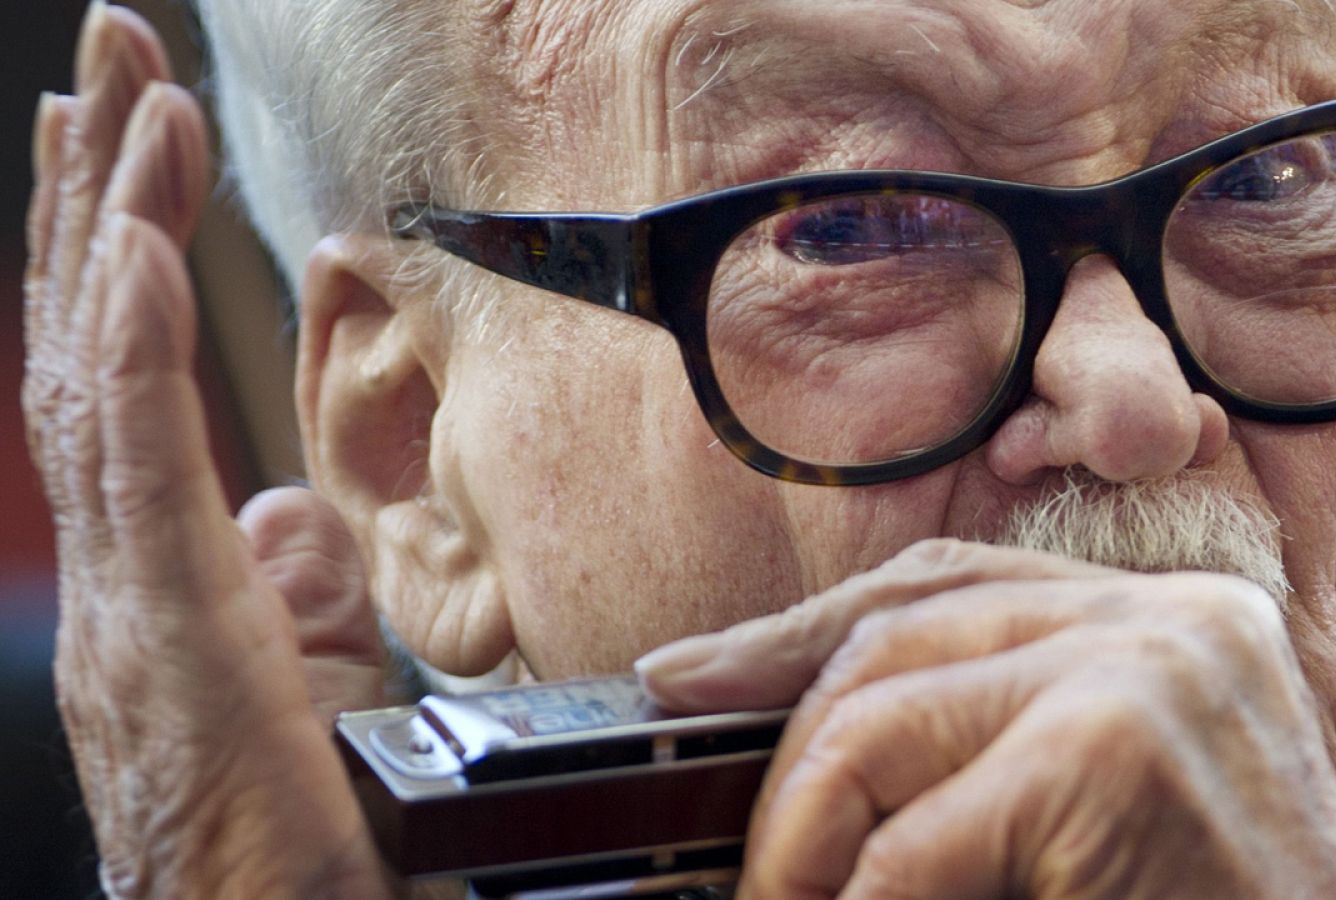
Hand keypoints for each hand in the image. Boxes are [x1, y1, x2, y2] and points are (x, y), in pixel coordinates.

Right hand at [23, 6, 391, 895]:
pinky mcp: (170, 637)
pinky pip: (141, 471)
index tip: (131, 131)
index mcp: (151, 572)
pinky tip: (142, 246)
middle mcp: (115, 568)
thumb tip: (285, 508)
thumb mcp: (293, 685)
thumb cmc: (283, 838)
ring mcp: (128, 600)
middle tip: (106, 50)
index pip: (119, 376)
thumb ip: (280, 590)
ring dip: (117, 224)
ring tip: (126, 93)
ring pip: (105, 379)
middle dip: (100, 189)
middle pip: (94, 344)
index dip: (117, 248)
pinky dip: (136, 350)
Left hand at [638, 539, 1335, 898]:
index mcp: (1169, 624)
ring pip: (877, 720)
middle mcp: (1170, 620)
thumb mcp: (1102, 812)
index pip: (946, 581)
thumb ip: (990, 749)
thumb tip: (809, 748)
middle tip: (751, 864)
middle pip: (898, 636)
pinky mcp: (1115, 755)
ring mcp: (1149, 671)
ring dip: (800, 839)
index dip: (803, 628)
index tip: (693, 674)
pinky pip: (911, 843)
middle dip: (790, 754)